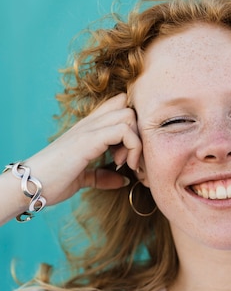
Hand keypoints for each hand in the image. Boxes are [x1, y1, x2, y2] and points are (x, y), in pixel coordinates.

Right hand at [25, 93, 141, 205]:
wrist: (31, 184)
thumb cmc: (53, 181)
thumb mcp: (84, 178)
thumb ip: (103, 176)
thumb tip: (124, 180)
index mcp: (88, 129)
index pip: (118, 106)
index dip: (133, 126)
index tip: (130, 153)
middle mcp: (89, 124)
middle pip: (128, 108)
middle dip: (138, 134)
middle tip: (130, 160)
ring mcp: (88, 129)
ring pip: (129, 115)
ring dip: (136, 141)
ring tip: (126, 163)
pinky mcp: (88, 139)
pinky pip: (123, 130)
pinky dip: (132, 148)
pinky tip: (123, 165)